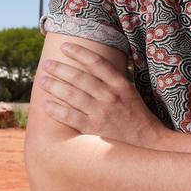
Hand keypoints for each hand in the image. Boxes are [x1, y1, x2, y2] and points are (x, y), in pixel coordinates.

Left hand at [35, 42, 166, 147]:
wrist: (148, 144)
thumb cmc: (138, 117)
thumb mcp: (131, 93)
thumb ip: (114, 81)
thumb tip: (94, 66)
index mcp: (121, 85)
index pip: (96, 63)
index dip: (79, 52)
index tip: (65, 46)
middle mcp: (110, 96)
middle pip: (79, 77)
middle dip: (60, 68)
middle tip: (46, 64)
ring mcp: (101, 113)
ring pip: (71, 95)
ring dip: (54, 86)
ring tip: (42, 80)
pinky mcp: (94, 129)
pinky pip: (70, 117)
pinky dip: (56, 110)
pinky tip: (45, 104)